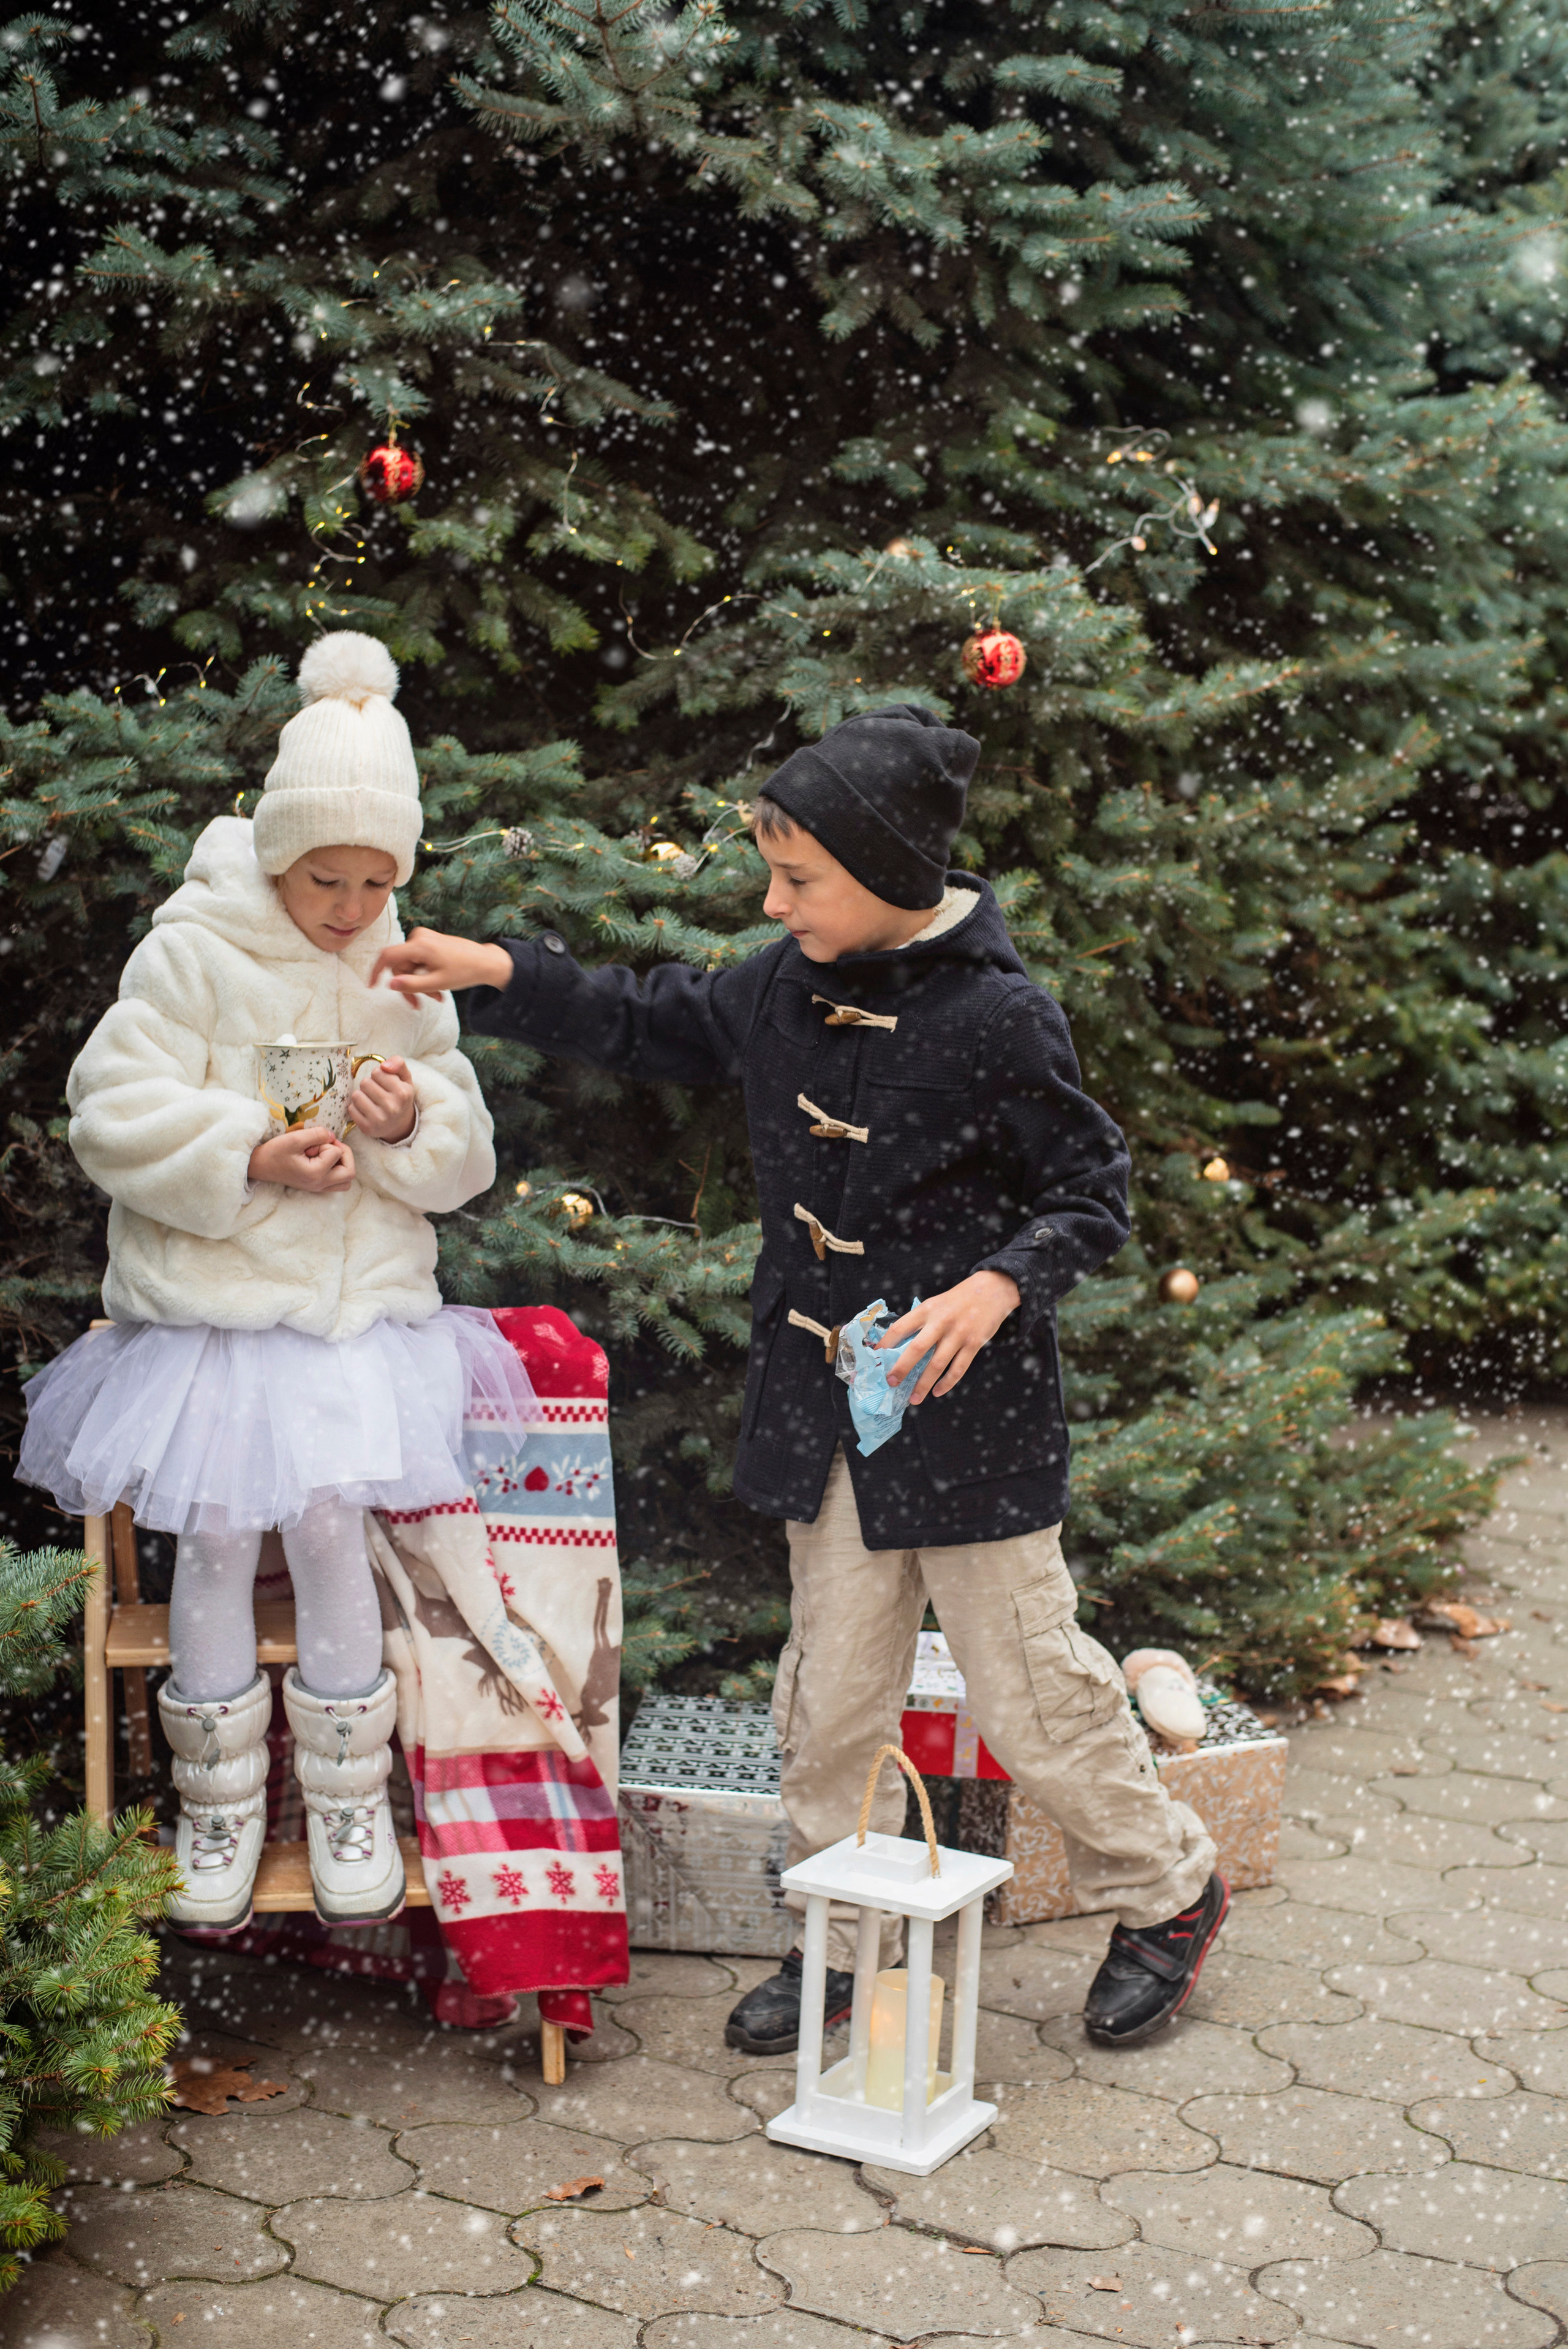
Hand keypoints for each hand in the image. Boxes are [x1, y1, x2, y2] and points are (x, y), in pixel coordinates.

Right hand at [248, 1126, 355, 1192]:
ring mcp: (319, 1188)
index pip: (337, 1153)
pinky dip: (337, 1171)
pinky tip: (325, 1161)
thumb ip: (317, 1134)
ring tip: (329, 1154)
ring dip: (343, 1165)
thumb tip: (333, 1136)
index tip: (312, 1143)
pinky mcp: (317, 1186)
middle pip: (349, 1172)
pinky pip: (338, 1183)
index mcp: (315, 1174)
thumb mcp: (295, 1138)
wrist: (261, 1165)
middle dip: (344, 1155)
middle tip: (330, 1146)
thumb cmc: (275, 1152)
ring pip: (346, 1180)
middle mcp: (320, 1184)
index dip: (328, 1143)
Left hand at [348, 1054, 415, 1142]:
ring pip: (356, 1095)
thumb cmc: (399, 1097)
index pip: (378, 1071)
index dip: (379, 1075)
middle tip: (377, 1092)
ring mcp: (379, 1119)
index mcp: (402, 1093)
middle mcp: (392, 1107)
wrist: (400, 1125)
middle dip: (369, 1085)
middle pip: (365, 1082)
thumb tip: (384, 1065)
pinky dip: (356, 1107)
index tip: (385, 1083)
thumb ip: (398, 1063)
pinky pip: (351, 1108)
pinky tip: (366, 1110)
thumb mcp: (405, 1078)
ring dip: (361, 1095)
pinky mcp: (367, 1128)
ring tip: (371, 1100)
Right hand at [372, 927, 512, 998]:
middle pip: (400, 966)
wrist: (485, 961)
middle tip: (419, 1004)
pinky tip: (438, 989)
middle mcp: (419, 937)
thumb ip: (412, 985)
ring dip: (419, 984)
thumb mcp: (437, 983)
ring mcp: (424, 939)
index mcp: (419, 945)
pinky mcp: (428, 943)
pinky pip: (417, 962)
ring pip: (409, 966)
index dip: (376, 971)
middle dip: (408, 986)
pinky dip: (424, 976)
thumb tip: (390, 985)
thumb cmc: (465, 971)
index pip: (388, 956)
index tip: (371, 986)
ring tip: (437, 997)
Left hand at [879, 1270, 1020, 1403]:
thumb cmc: (958, 1300)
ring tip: (913, 1399)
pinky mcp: (974, 1344)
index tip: (875, 1358)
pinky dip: (947, 1383)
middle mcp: (941, 1322)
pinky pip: (958, 1368)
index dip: (885, 1344)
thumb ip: (920, 1322)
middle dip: (901, 1369)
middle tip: (890, 1383)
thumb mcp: (935, 1304)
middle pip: (916, 1349)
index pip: (900, 1328)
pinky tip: (937, 1391)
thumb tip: (899, 1346)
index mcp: (927, 1310)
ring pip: (937, 1364)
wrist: (992, 1289)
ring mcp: (958, 1334)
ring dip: (923, 1384)